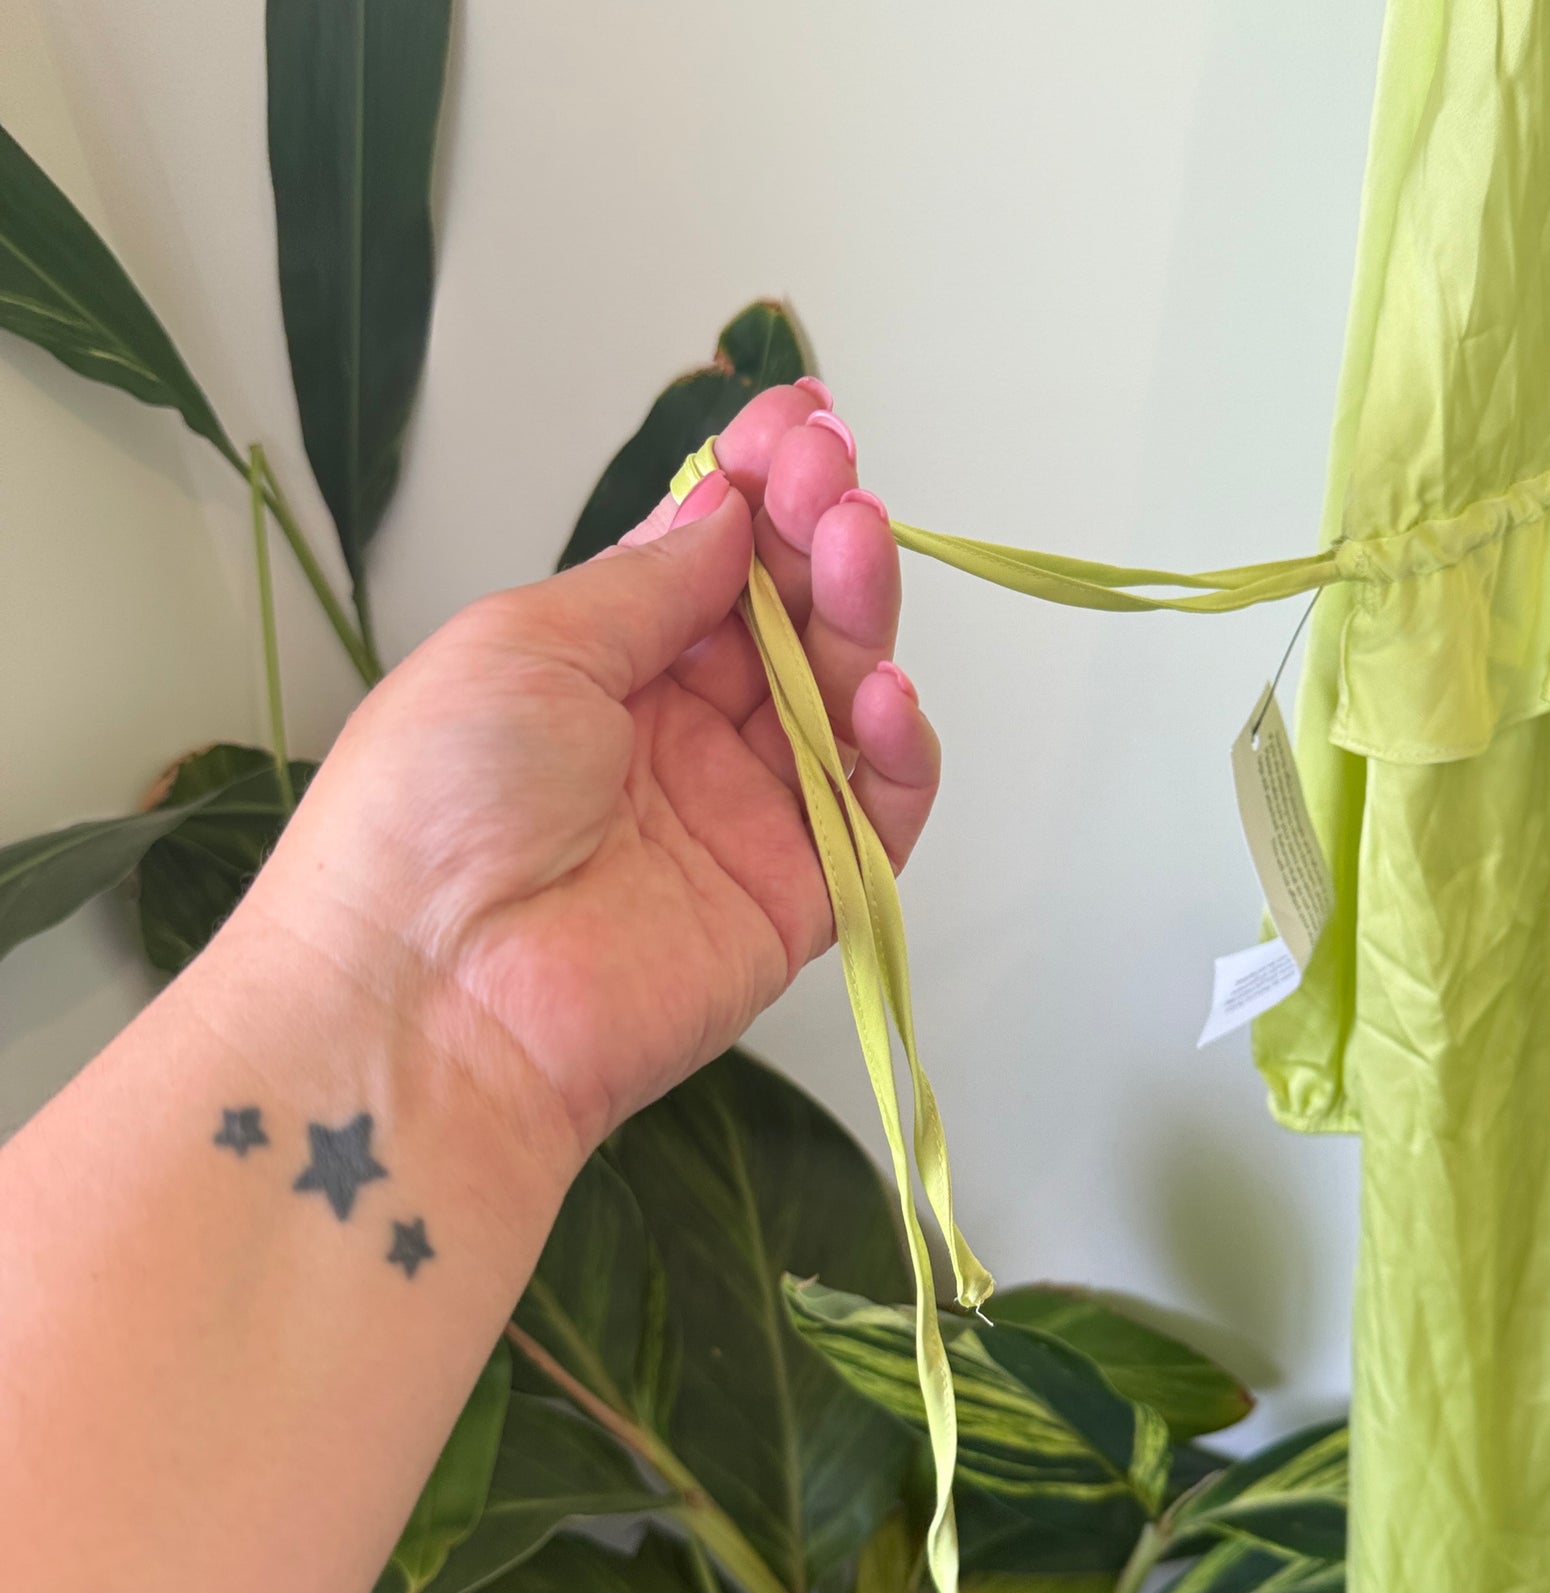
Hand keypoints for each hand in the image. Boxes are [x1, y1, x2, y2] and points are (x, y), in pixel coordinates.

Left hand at [242, 382, 938, 1158]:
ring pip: (839, 703)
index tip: (798, 418)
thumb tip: (725, 513)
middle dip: (816, 535)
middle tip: (834, 471)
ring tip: (858, 547)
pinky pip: (875, 818)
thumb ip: (647, 583)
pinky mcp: (795, 900)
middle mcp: (678, 737)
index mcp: (600, 671)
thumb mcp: (527, 645)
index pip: (708, 564)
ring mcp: (742, 818)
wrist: (432, 998)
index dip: (757, 491)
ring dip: (861, 618)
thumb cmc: (436, 805)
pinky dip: (896, 756)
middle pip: (785, 622)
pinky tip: (881, 696)